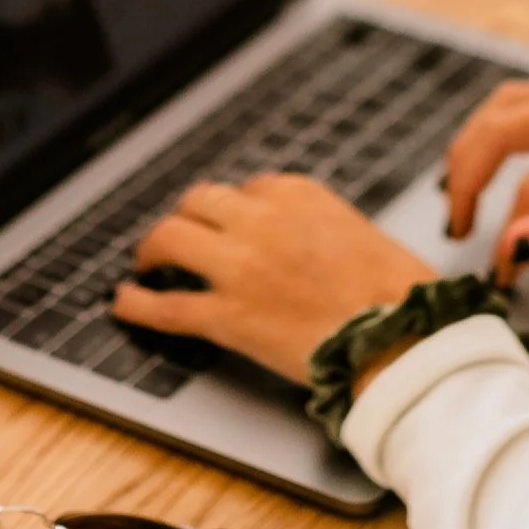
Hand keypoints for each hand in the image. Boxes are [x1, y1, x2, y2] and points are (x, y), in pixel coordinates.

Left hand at [113, 176, 428, 384]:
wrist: (404, 338)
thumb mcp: (360, 235)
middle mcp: (261, 219)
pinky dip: (137, 304)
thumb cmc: (399, 295)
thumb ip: (319, 227)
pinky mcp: (226, 315)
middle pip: (200, 202)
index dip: (234, 212)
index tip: (229, 224)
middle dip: (187, 218)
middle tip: (179, 237)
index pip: (248, 189)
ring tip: (146, 263)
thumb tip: (301, 244)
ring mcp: (239, 266)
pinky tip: (124, 302)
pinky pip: (166, 306)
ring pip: (171, 239)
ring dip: (153, 249)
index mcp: (298, 193)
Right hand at [442, 83, 528, 277]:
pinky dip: (493, 130)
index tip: (501, 275)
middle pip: (504, 127)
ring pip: (506, 105)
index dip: (509, 234)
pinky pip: (523, 101)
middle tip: (456, 228)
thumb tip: (508, 251)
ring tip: (458, 197)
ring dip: (472, 147)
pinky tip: (482, 164)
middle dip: (468, 178)